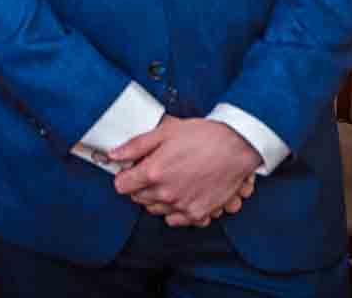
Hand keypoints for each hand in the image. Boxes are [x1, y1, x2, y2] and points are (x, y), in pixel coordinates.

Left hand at [111, 117, 261, 227]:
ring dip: (157, 198)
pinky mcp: (198, 214)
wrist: (237, 146)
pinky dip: (176, 210)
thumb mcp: (165, 131)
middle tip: (154, 170)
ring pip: (156, 210)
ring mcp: (182, 206)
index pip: (121, 186)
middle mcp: (166, 193)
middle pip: (138, 199)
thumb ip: (136, 145)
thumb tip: (114, 155)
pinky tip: (182, 194)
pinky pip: (176, 220)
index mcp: (154, 172)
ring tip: (170, 180)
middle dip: (140, 185)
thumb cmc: (204, 136)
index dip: (125, 175)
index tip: (131, 170)